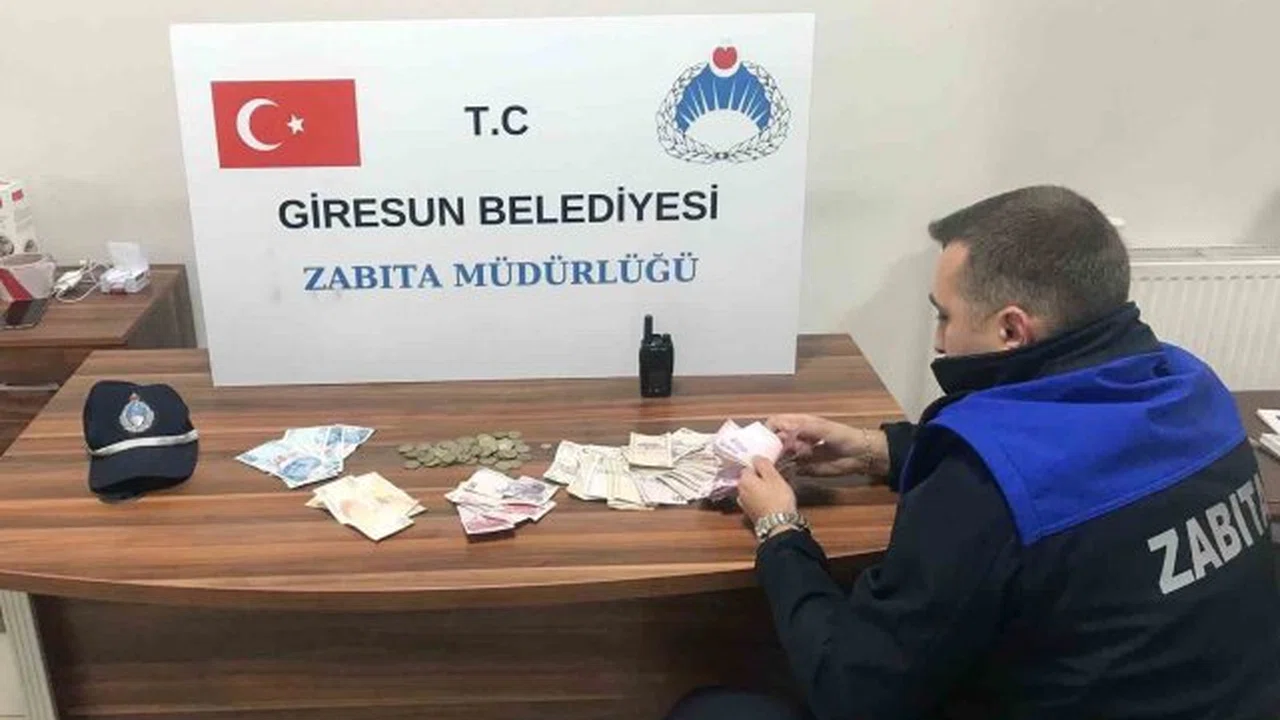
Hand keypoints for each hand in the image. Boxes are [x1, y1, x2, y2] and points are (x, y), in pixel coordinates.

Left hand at [737, 456, 796, 523]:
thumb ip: (763, 464)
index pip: (748, 467)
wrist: (779, 525)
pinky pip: (754, 501)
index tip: (771, 471)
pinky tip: (770, 502)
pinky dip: (760, 499)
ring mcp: (744, 504)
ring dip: (759, 490)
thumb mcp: (774, 477)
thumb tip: (755, 457)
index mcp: (744, 480)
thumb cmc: (778, 498)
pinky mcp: (749, 514)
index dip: (760, 468)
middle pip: (748, 479)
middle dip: (759, 479)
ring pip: (751, 491)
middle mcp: (740, 492)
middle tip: (774, 481)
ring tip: (774, 492)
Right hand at [766, 414, 888, 476]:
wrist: (861, 455)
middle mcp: (796, 438)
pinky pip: (790, 470)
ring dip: (775, 461)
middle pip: (775, 440)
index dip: (768, 429)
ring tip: (771, 467)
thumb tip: (783, 434)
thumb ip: (804, 429)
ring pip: (780, 456)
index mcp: (799, 423)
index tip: (764, 440)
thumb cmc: (844, 436)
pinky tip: (781, 475)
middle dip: (769, 447)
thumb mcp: (824, 429)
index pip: (776, 422)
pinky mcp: (804, 467)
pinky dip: (784, 472)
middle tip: (766, 457)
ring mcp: (799, 453)